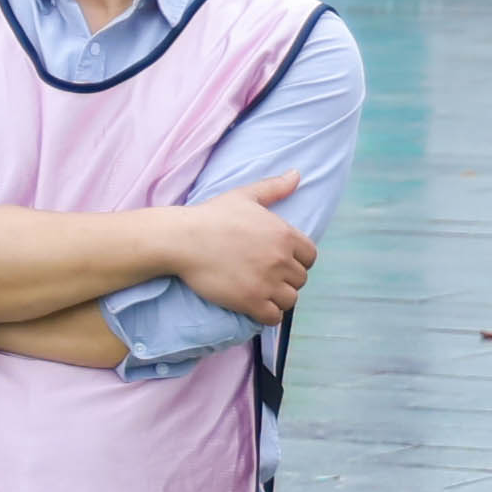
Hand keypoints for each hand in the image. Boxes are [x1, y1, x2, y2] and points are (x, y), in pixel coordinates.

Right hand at [155, 175, 319, 324]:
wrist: (182, 239)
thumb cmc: (211, 216)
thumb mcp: (245, 195)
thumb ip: (274, 187)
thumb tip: (297, 174)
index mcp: (284, 234)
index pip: (310, 257)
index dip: (296, 261)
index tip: (278, 262)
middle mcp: (281, 259)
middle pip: (300, 279)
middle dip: (285, 280)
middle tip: (263, 277)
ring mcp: (267, 281)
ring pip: (289, 299)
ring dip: (277, 298)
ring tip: (259, 292)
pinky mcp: (251, 300)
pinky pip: (273, 316)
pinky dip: (266, 314)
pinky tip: (253, 306)